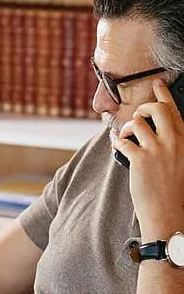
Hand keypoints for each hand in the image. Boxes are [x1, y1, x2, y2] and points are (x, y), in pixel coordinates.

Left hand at [113, 78, 183, 238]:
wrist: (167, 211)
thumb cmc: (173, 188)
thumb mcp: (180, 159)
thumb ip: (172, 141)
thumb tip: (155, 128)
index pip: (174, 109)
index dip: (163, 93)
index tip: (156, 83)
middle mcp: (174, 140)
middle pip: (155, 109)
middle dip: (141, 107)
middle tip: (135, 115)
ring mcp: (157, 149)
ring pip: (136, 123)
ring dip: (126, 128)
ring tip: (125, 137)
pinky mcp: (140, 159)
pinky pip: (122, 141)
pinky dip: (116, 142)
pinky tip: (116, 145)